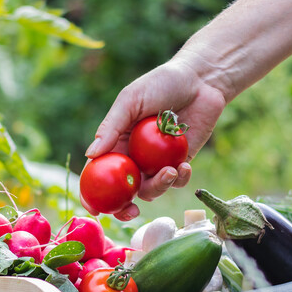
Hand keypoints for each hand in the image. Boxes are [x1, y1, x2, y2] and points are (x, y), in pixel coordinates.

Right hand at [82, 57, 226, 219]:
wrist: (200, 80)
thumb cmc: (161, 83)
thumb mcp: (130, 100)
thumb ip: (111, 127)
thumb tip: (90, 154)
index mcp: (116, 143)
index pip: (98, 174)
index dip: (92, 194)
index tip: (95, 209)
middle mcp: (134, 157)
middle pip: (123, 191)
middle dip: (125, 208)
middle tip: (132, 211)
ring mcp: (157, 163)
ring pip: (151, 190)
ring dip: (159, 187)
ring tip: (171, 171)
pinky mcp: (180, 163)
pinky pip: (176, 181)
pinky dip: (180, 178)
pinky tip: (185, 165)